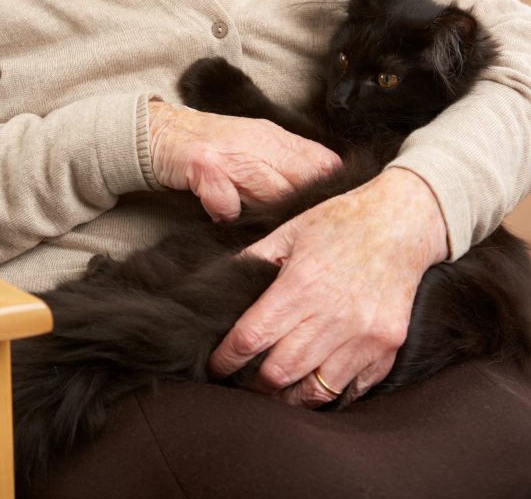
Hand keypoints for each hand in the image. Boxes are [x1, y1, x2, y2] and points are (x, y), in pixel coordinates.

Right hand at [148, 100, 340, 221]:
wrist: (162, 131)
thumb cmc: (213, 146)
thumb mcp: (256, 145)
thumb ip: (287, 163)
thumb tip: (323, 190)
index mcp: (276, 138)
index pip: (322, 162)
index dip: (330, 189)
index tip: (330, 210)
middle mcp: (259, 142)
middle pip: (301, 181)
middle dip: (301, 208)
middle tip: (296, 228)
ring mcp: (232, 154)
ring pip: (270, 194)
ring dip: (267, 214)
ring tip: (260, 225)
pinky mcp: (205, 166)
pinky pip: (227, 205)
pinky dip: (226, 215)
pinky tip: (220, 214)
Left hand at [209, 167, 448, 404]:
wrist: (402, 222)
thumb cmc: (342, 221)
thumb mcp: (290, 230)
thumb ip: (254, 259)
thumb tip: (219, 281)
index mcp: (301, 284)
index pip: (251, 337)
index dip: (227, 358)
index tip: (217, 365)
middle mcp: (332, 315)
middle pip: (279, 373)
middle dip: (253, 384)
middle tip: (243, 382)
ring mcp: (363, 335)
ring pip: (314, 390)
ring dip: (289, 398)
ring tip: (275, 394)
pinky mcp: (386, 347)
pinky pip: (352, 389)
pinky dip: (330, 393)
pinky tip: (314, 386)